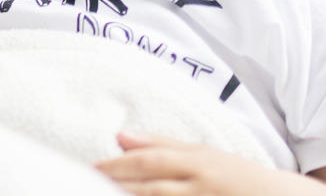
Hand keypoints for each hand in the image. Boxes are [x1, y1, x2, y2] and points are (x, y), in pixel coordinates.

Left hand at [98, 133, 319, 194]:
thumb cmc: (243, 178)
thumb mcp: (206, 155)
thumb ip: (162, 145)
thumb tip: (119, 136)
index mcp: (198, 161)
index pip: (148, 163)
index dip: (116, 166)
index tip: (88, 169)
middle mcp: (201, 184)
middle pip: (149, 188)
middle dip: (115, 187)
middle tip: (82, 185)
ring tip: (99, 194)